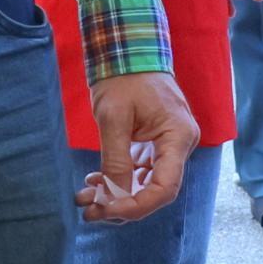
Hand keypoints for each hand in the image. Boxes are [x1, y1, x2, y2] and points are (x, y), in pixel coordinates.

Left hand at [82, 69, 198, 222]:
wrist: (126, 52)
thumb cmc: (124, 78)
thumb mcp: (114, 118)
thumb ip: (115, 160)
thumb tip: (112, 197)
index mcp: (178, 137)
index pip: (165, 187)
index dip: (137, 205)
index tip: (107, 210)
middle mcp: (178, 145)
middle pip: (155, 191)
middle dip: (121, 204)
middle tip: (89, 211)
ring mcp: (166, 146)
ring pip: (144, 185)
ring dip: (115, 195)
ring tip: (84, 199)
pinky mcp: (152, 145)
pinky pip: (137, 172)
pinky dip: (116, 180)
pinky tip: (93, 182)